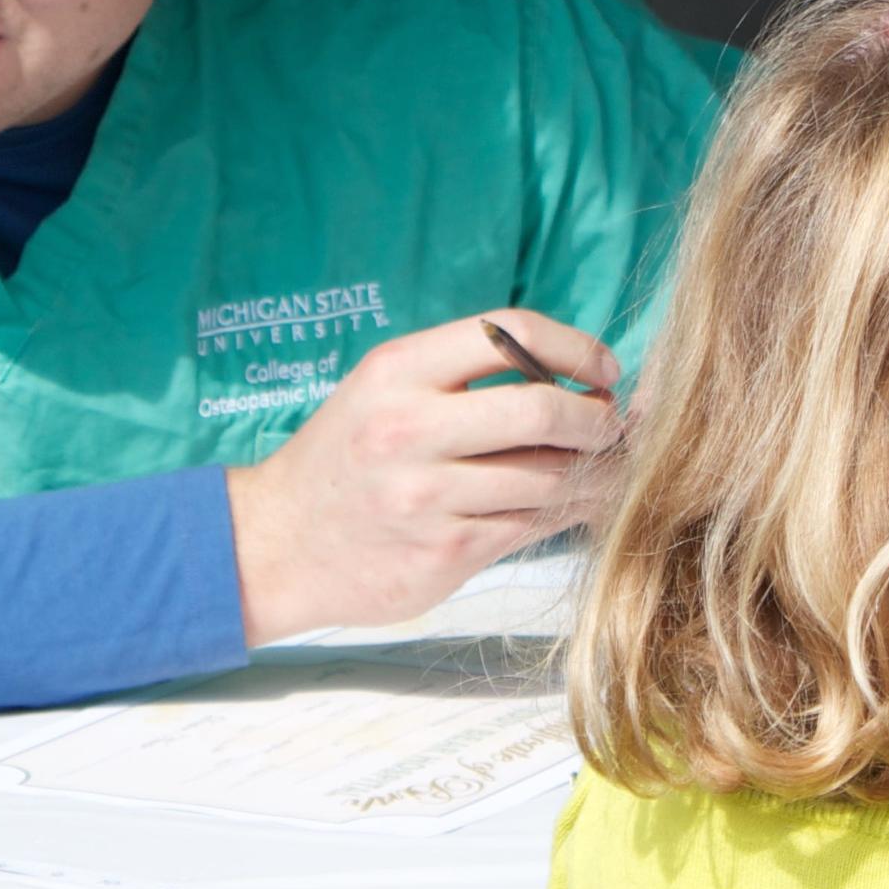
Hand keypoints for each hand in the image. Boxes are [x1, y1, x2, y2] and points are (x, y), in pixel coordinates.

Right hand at [224, 313, 622, 642]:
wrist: (277, 544)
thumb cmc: (345, 456)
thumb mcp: (384, 388)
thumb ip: (466, 375)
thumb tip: (579, 375)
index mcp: (397, 372)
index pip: (507, 333)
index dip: (574, 346)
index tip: (603, 368)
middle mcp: (409, 430)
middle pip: (541, 411)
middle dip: (597, 418)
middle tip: (611, 424)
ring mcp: (427, 498)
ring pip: (548, 478)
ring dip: (595, 471)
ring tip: (606, 465)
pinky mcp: (444, 555)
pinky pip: (532, 527)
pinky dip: (569, 512)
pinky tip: (579, 502)